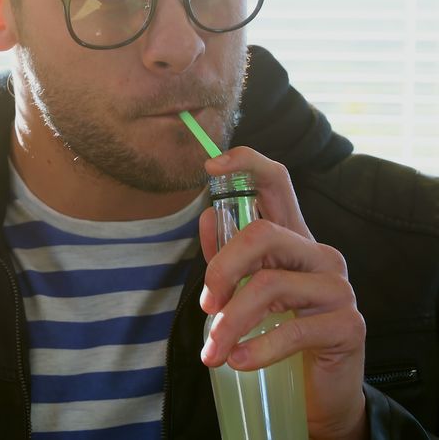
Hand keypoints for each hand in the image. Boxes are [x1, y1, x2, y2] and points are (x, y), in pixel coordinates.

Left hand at [198, 146, 367, 439]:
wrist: (316, 390)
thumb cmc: (277, 331)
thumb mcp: (244, 290)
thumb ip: (225, 257)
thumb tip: (205, 217)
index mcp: (291, 238)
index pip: (277, 182)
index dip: (247, 164)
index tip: (211, 166)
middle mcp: (318, 254)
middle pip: (262, 234)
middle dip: (221, 270)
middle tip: (205, 307)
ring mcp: (337, 287)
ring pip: (269, 285)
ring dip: (230, 323)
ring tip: (214, 352)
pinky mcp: (348, 325)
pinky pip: (293, 329)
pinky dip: (257, 349)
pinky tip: (238, 361)